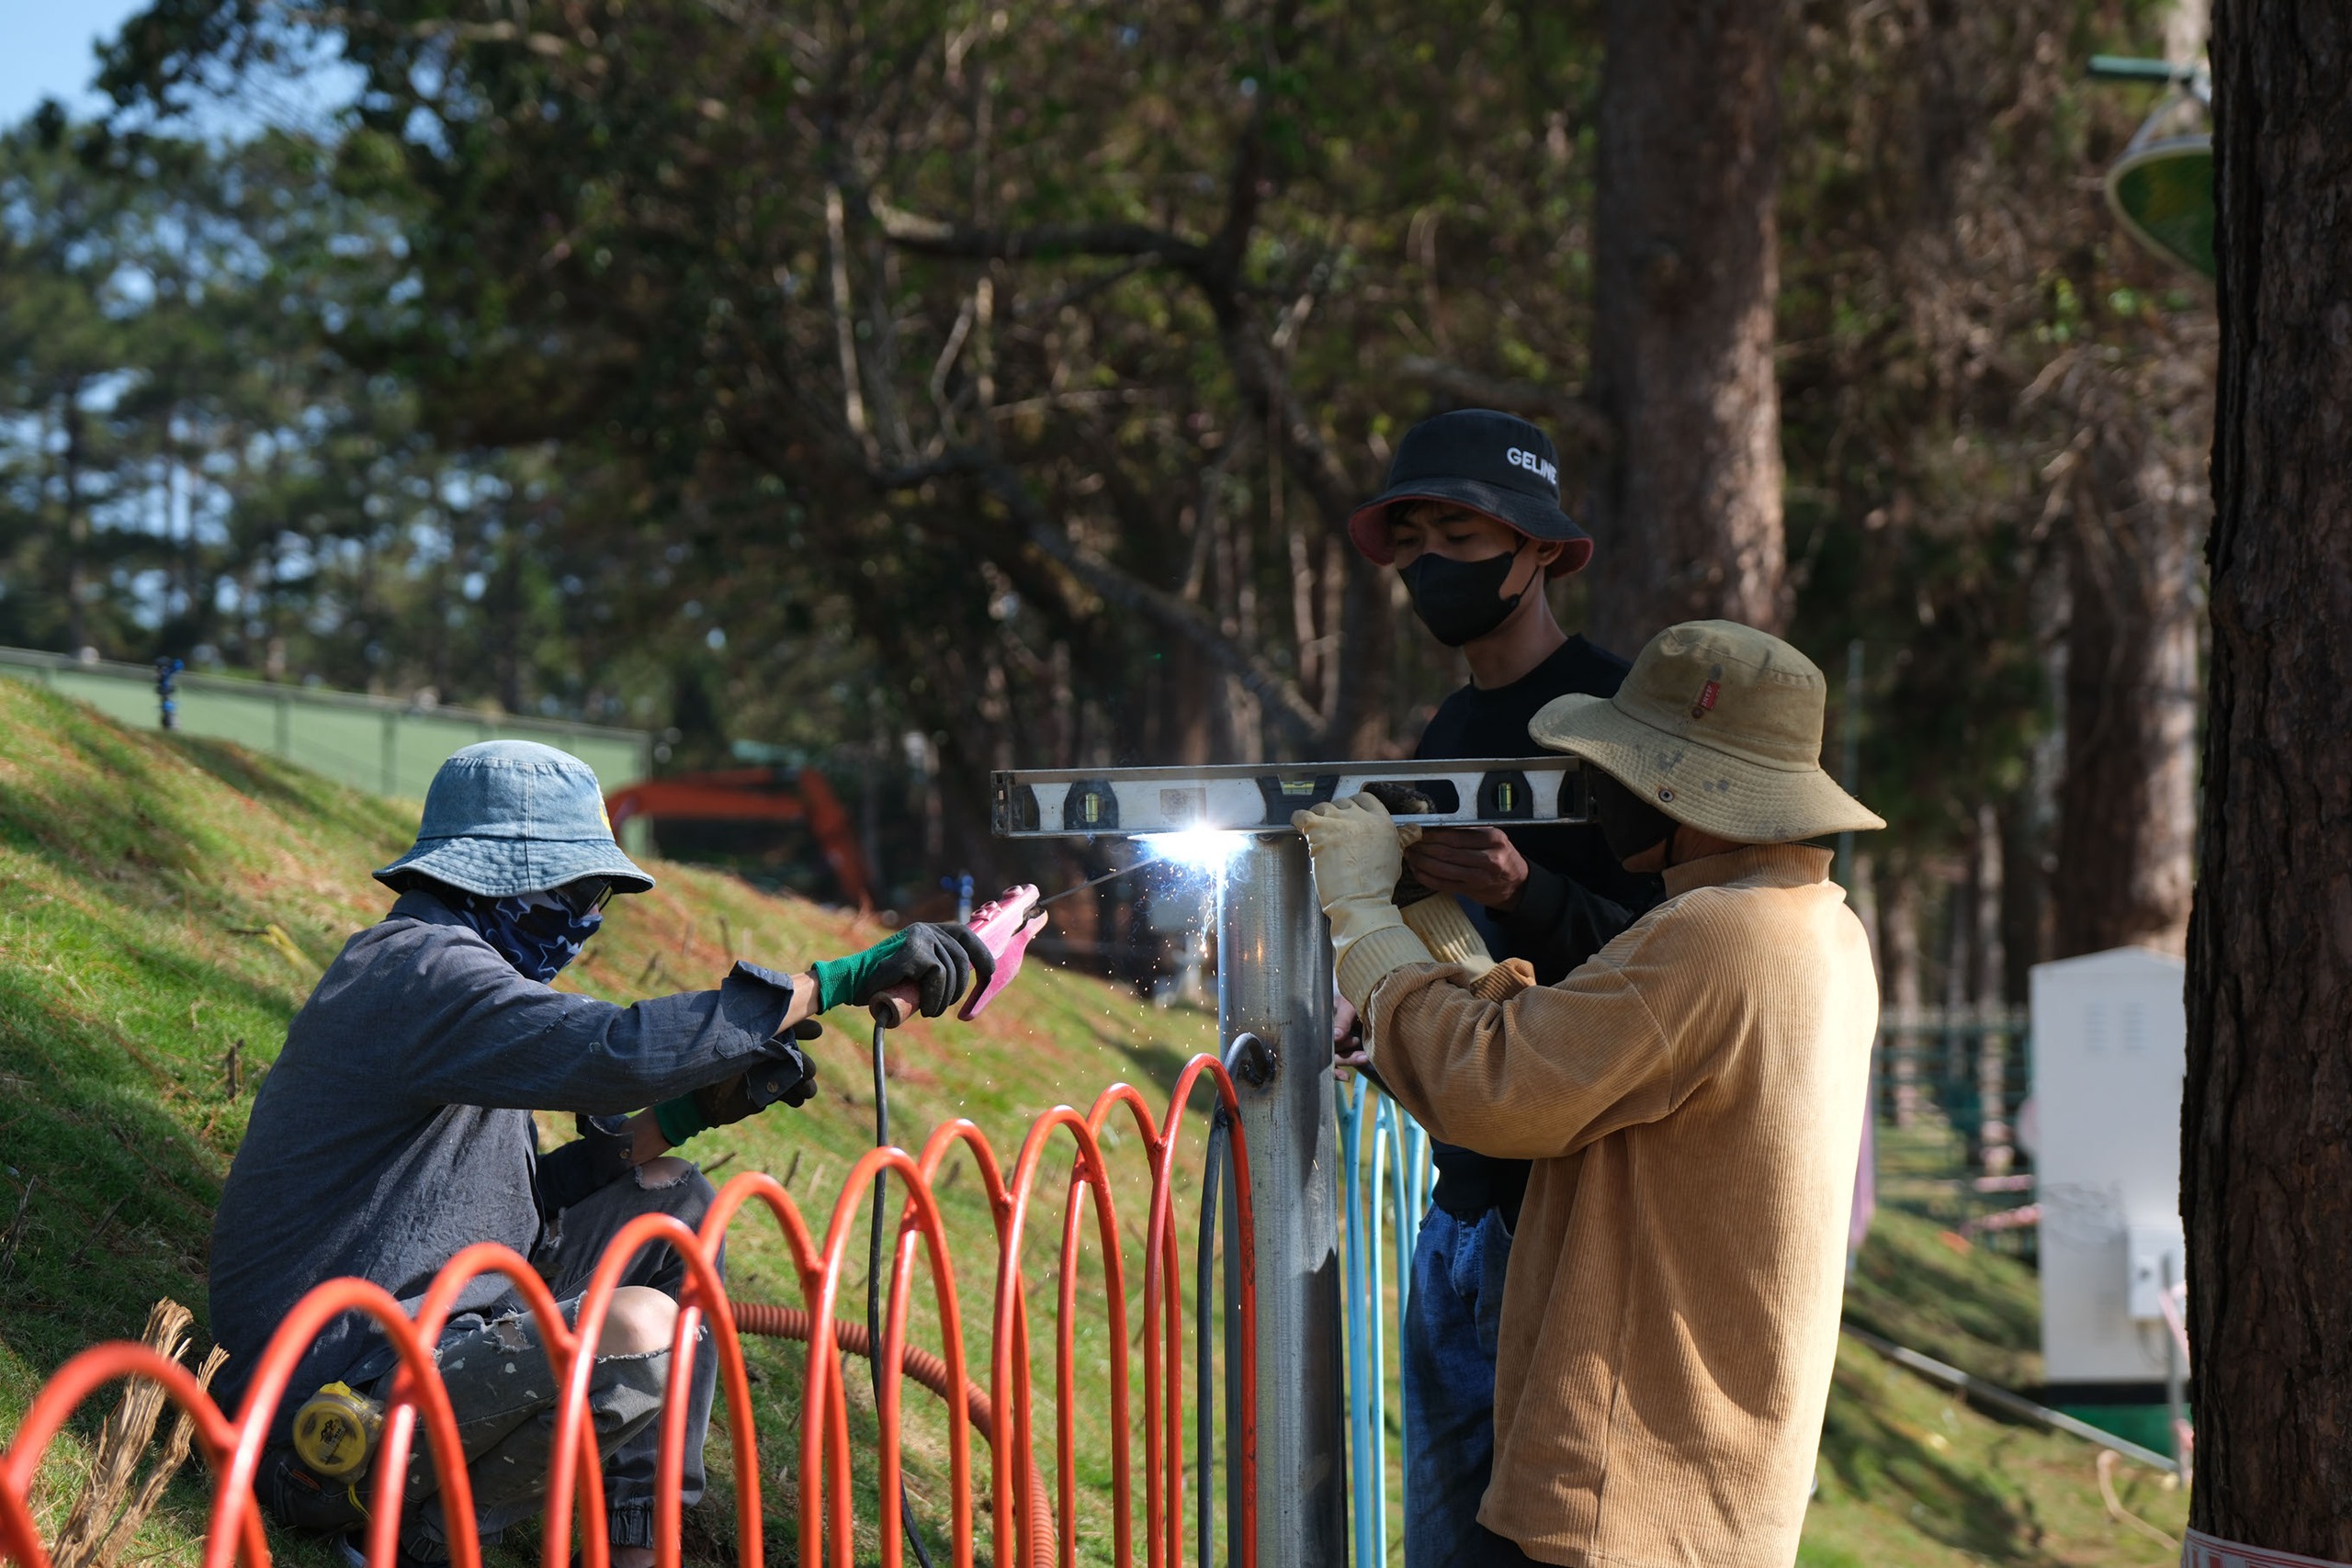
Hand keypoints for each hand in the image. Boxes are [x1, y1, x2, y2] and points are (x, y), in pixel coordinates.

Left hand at [651, 1022, 822, 1144]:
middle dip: (805, 1062)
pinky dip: (796, 1097)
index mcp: (760, 1035)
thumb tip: (755, 1020)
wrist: (699, 1100)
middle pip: (796, 1054)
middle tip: (807, 1070)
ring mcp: (771, 1073)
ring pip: (796, 1075)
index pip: (786, 1027)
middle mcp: (769, 1052)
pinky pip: (789, 1094)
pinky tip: (798, 1100)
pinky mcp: (770, 1093)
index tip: (816, 1031)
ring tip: (806, 1090)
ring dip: (805, 1083)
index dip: (802, 1028)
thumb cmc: (707, 1065)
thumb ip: (740, 1034)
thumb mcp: (723, 1047)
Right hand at [813, 923, 994, 1016]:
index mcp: (932, 931)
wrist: (851, 982)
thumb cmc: (884, 983)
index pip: (968, 937)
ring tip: (927, 1011)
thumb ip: (937, 967)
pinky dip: (933, 997)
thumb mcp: (916, 972)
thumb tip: (970, 979)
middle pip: (962, 959)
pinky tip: (923, 1008)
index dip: (982, 957)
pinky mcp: (913, 950)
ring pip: (950, 971)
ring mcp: (920, 937)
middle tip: (939, 1009)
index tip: (989, 977)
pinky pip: (937, 976)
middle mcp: (928, 929)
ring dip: (943, 999)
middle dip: (958, 990)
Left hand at [1295, 793, 1435, 1009]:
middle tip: (1333, 833)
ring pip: (1322, 807)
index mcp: (1381, 821)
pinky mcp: (1319, 829)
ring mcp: (1339, 821)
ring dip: (1318, 818)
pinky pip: (1301, 815)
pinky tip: (1299, 827)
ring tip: (1318, 834)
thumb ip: (1402, 838)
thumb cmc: (1377, 884)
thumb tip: (1416, 830)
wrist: (1360, 900)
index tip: (1349, 817)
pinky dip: (1297, 819)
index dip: (1355, 805)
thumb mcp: (1396, 856)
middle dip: (1336, 815)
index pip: (1366, 798)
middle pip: (1343, 803)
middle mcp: (1361, 816)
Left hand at [1403, 827, 1529, 910]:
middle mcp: (1488, 858)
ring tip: (1410, 855)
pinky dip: (1426, 877)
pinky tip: (1417, 870)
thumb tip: (1436, 826)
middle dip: (1423, 847)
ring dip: (1421, 861)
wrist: (1517, 884)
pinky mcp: (1471, 891)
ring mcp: (1479, 877)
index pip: (1456, 835)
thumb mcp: (1493, 838)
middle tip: (1409, 842)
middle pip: (1446, 852)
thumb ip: (1469, 832)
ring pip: (1442, 869)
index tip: (1418, 831)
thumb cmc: (1502, 857)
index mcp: (1493, 839)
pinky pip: (1443, 884)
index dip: (1433, 834)